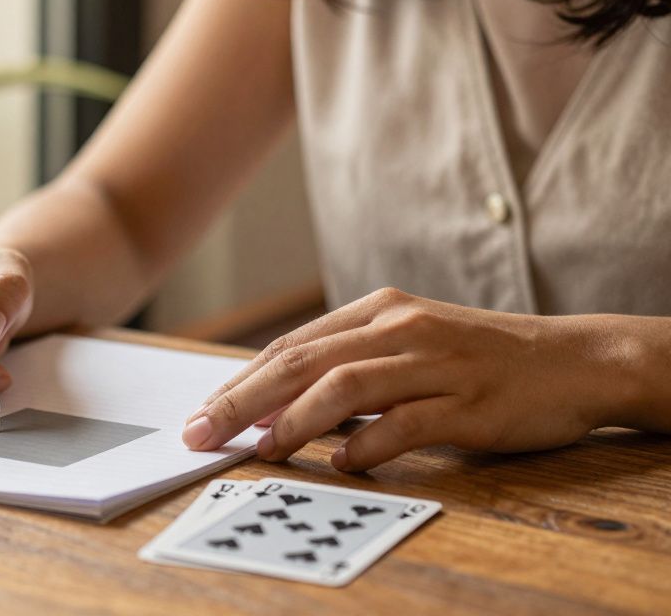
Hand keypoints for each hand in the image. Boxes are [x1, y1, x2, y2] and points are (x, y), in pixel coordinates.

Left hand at [182, 288, 624, 470]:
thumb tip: (277, 405)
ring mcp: (436, 363)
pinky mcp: (469, 402)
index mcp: (379, 310)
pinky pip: (407, 423)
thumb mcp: (408, 342)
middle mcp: (401, 328)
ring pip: (346, 386)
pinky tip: (341, 463)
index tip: (203, 413)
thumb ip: (349, 363)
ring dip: (294, 420)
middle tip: (202, 432)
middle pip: (304, 362)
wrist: (572, 360)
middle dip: (243, 399)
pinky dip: (367, 444)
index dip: (241, 380)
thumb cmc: (477, 356)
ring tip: (261, 449)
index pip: (293, 346)